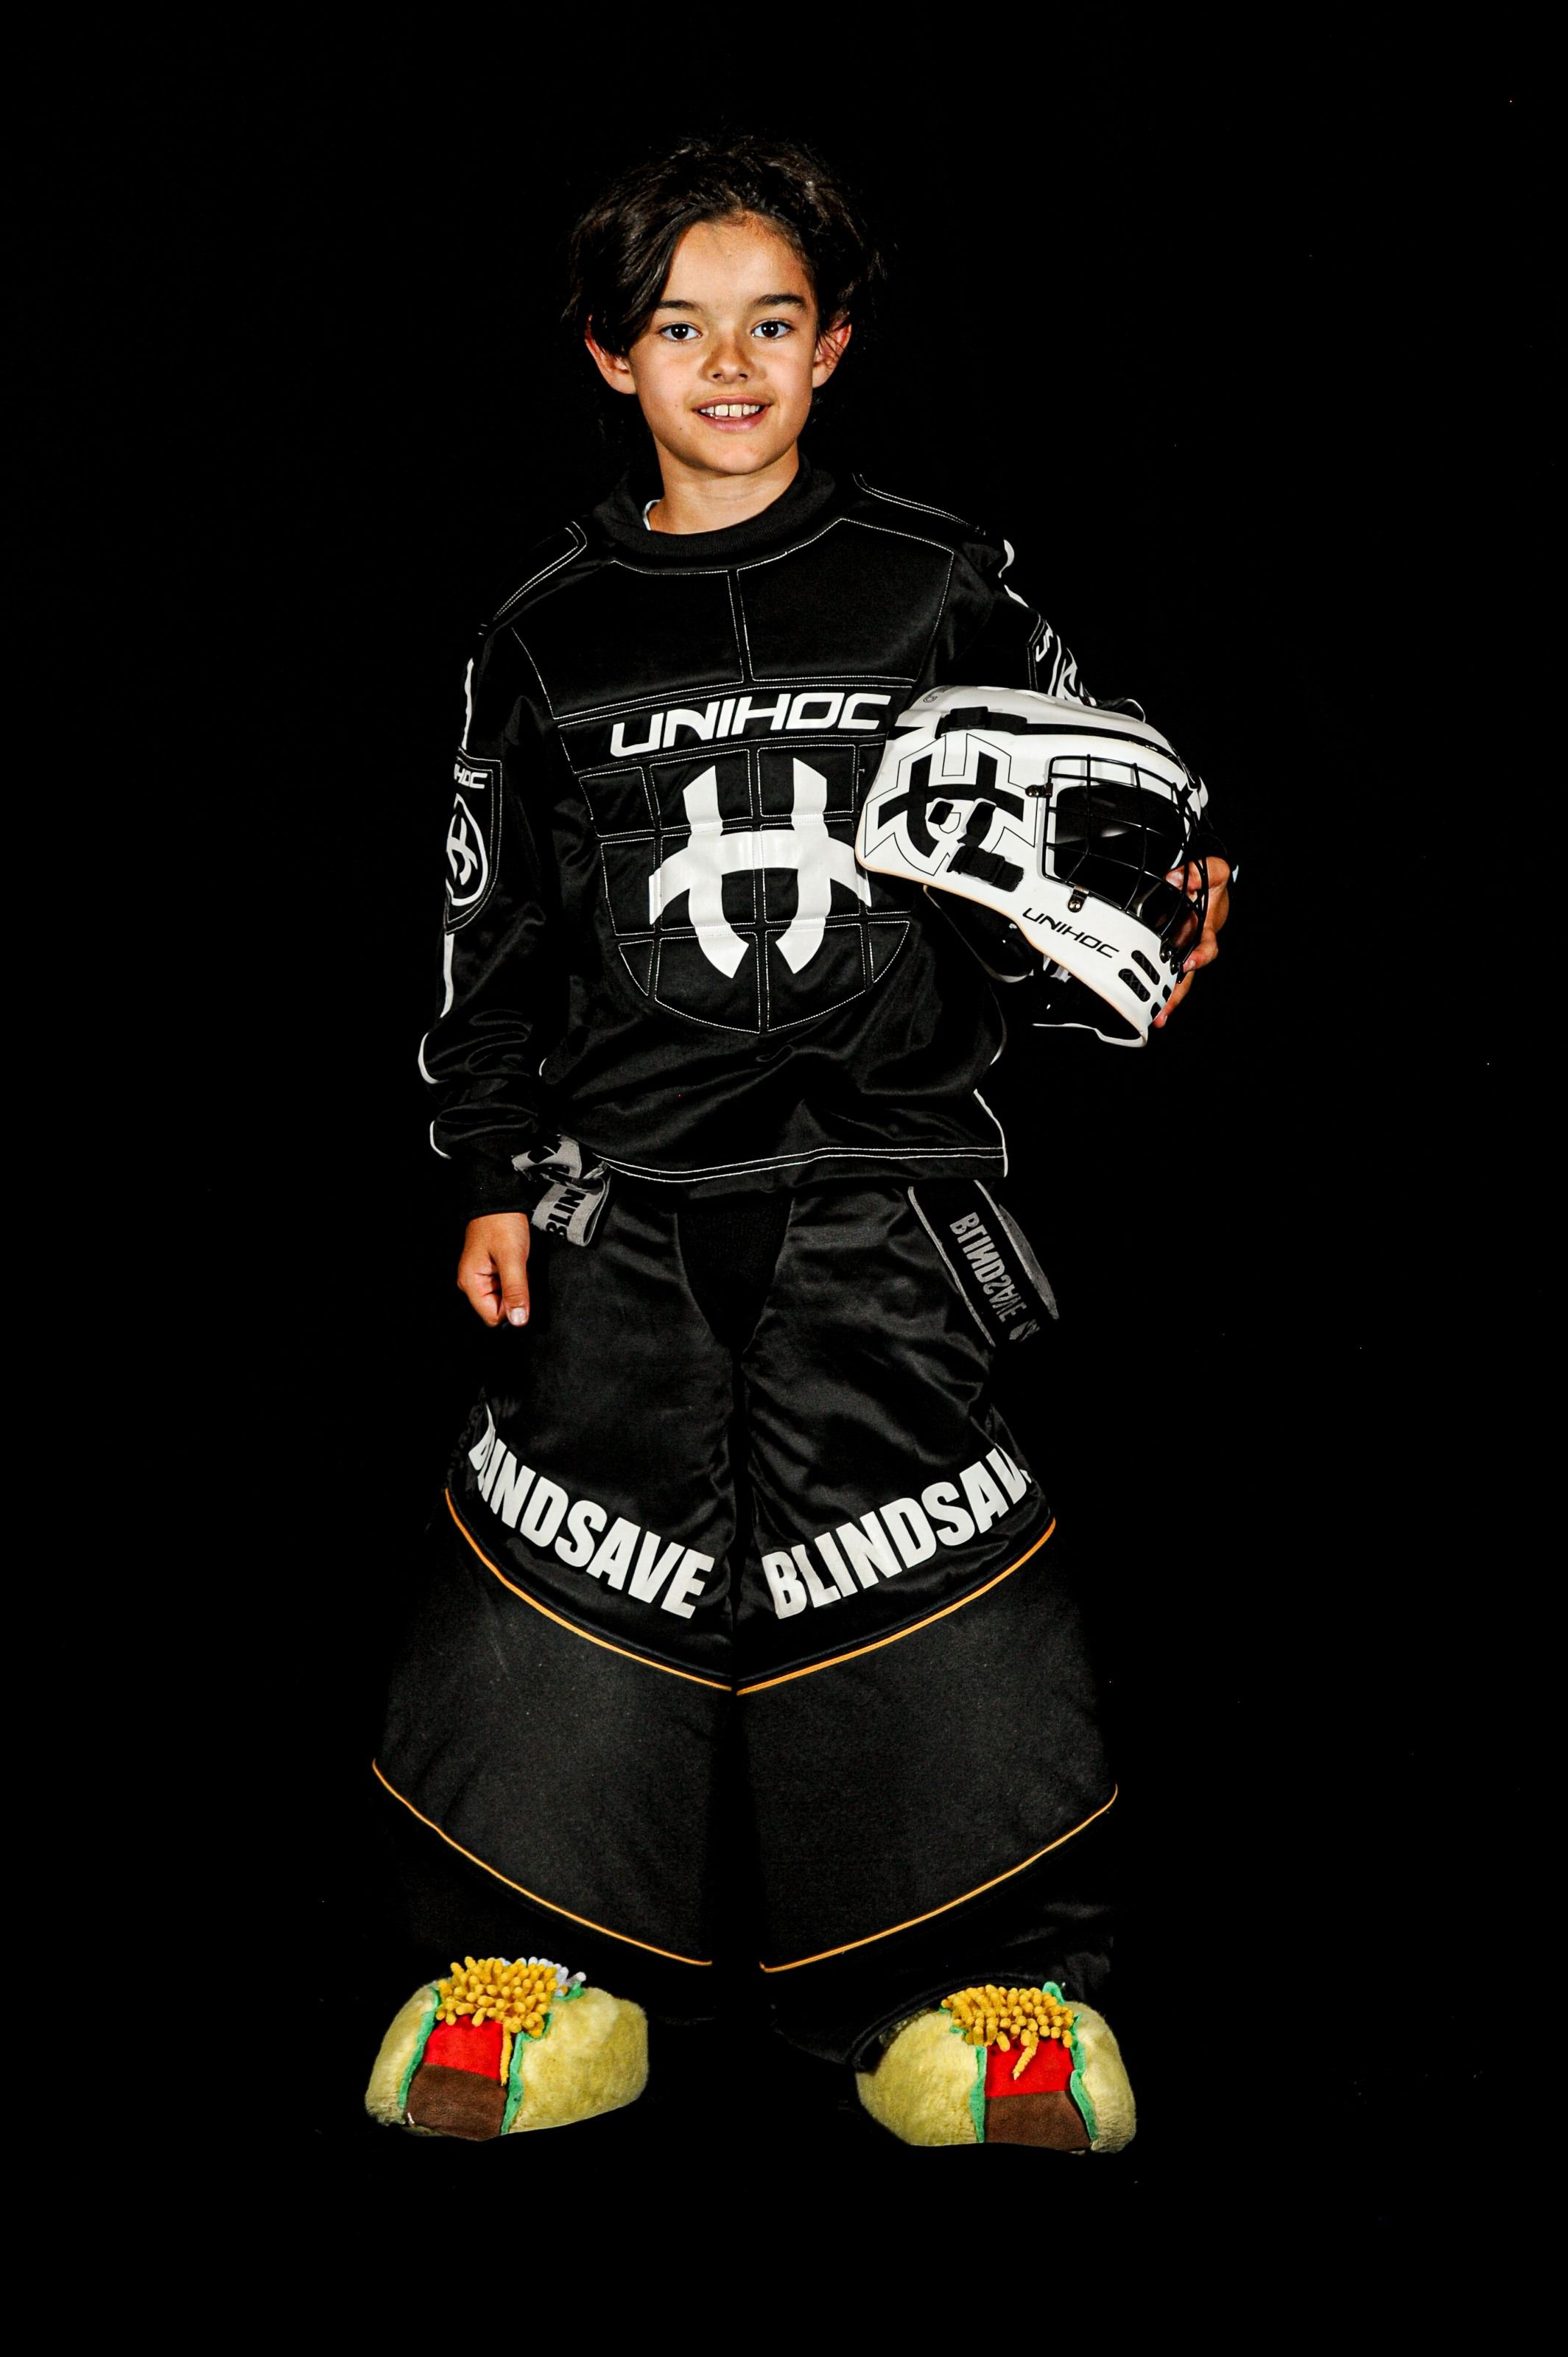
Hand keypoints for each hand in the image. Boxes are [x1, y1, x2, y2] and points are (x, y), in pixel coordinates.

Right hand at [458, 1212, 531, 1326]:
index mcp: (471, 1283)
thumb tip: (518, 1320)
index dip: (511, 1308)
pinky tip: (516, 1263)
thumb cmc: (501, 1224)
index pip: (493, 1317)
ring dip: (515, 1285)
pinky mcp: (490, 1270)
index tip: (519, 1287)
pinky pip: (505, 1285)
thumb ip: (515, 1290)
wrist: (501, 1201)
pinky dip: (515, 1277)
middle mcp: (472, 1283)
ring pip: (504, 1297)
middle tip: (517, 1271)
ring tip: (516, 1264)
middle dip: (514, 1295)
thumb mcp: (512, 1258)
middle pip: (498, 1308)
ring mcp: (481, 1277)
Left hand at [1152, 858, 1230, 1029]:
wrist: (1207, 889)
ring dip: (1164, 999)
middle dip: (1176, 994)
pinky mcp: (1166, 951)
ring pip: (1174, 980)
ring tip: (1154, 1018)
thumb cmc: (1211, 884)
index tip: (1189, 962)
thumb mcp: (1215, 870)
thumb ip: (1202, 872)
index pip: (1206, 946)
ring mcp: (1179, 951)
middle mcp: (1192, 945)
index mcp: (1205, 929)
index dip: (1199, 956)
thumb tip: (1176, 879)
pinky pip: (1160, 971)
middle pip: (1187, 975)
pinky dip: (1152, 988)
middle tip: (1163, 1011)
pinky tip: (1140, 1004)